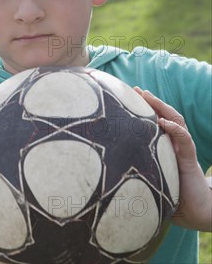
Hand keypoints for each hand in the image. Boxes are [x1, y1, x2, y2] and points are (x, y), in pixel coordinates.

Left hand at [134, 87, 211, 231]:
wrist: (194, 210)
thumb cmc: (169, 194)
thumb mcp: (149, 176)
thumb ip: (134, 168)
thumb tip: (106, 165)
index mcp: (164, 145)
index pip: (156, 120)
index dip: (144, 108)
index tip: (127, 96)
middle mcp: (174, 143)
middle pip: (165, 114)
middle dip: (151, 101)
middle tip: (136, 89)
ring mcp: (183, 149)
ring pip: (175, 120)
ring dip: (162, 107)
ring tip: (148, 96)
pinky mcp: (190, 159)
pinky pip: (184, 139)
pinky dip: (175, 129)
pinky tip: (164, 122)